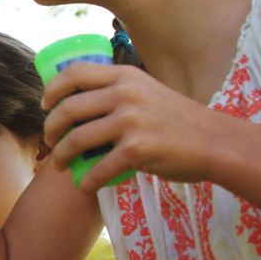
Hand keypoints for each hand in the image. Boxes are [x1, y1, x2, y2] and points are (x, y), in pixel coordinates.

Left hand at [42, 63, 220, 190]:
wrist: (215, 142)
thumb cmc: (177, 119)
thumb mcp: (147, 91)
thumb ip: (118, 91)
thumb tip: (75, 104)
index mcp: (125, 76)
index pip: (74, 73)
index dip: (52, 90)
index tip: (45, 106)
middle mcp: (125, 94)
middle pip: (67, 109)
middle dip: (51, 129)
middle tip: (50, 141)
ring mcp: (130, 121)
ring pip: (76, 140)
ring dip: (61, 157)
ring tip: (60, 165)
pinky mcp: (137, 150)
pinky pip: (98, 168)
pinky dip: (86, 181)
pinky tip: (84, 186)